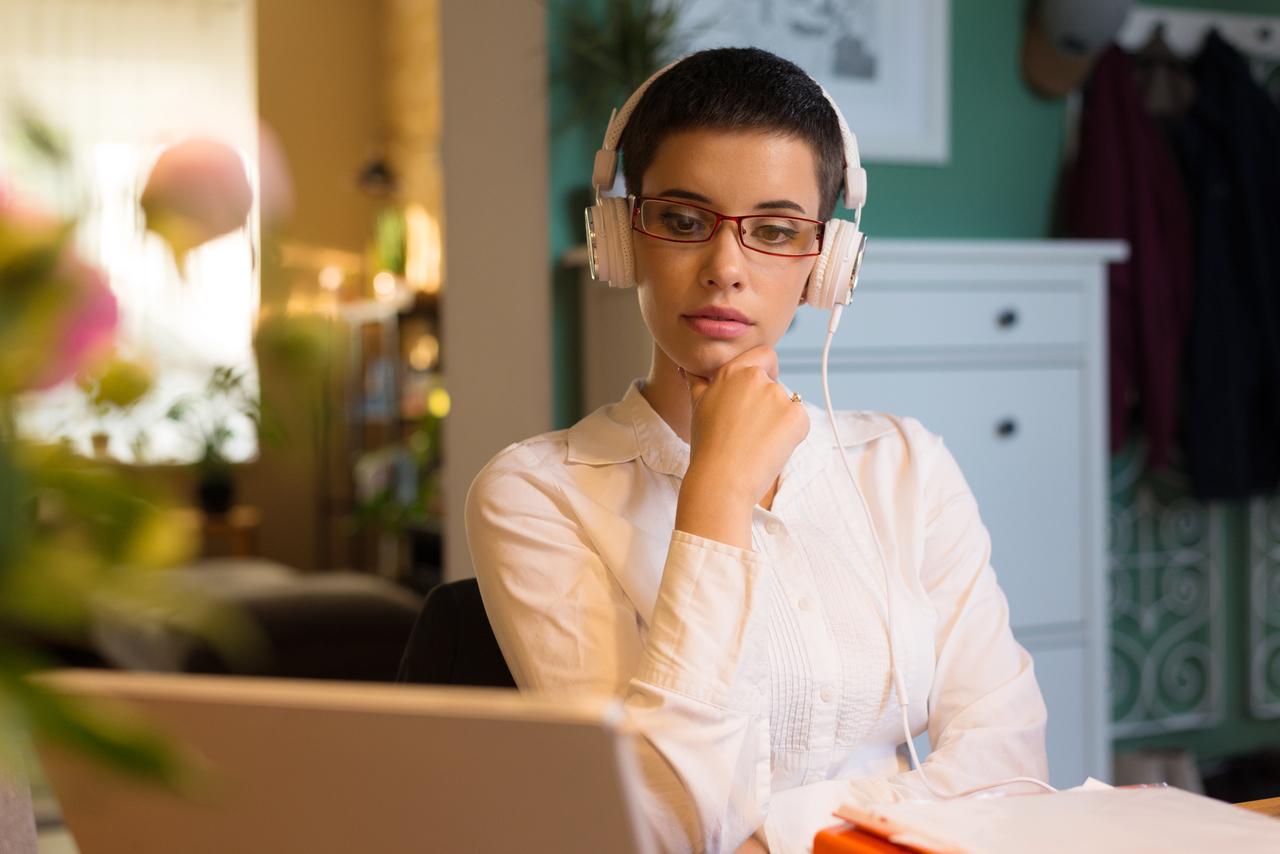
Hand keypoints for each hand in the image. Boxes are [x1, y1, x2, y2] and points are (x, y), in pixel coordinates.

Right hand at [681, 345, 808, 508]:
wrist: (721, 479)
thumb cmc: (707, 446)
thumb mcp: (698, 407)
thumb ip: (699, 383)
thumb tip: (687, 368)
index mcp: (734, 371)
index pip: (764, 355)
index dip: (767, 370)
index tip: (759, 390)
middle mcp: (758, 379)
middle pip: (776, 384)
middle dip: (768, 404)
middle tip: (749, 430)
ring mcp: (779, 397)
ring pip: (787, 405)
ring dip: (778, 421)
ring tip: (755, 443)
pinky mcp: (797, 417)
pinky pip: (799, 422)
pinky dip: (790, 436)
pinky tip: (769, 448)